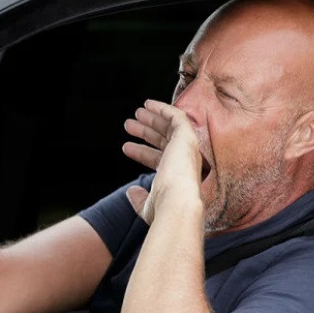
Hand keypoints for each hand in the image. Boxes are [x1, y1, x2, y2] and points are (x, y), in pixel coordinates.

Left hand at [122, 99, 201, 223]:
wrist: (176, 202)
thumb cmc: (164, 209)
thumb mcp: (148, 206)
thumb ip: (140, 198)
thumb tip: (131, 191)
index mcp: (177, 176)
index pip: (159, 159)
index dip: (141, 152)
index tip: (126, 147)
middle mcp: (184, 160)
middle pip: (164, 140)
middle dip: (146, 131)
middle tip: (129, 125)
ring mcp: (187, 148)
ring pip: (170, 127)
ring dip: (152, 118)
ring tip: (135, 114)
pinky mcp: (188, 136)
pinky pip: (177, 116)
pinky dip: (164, 108)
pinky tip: (149, 104)